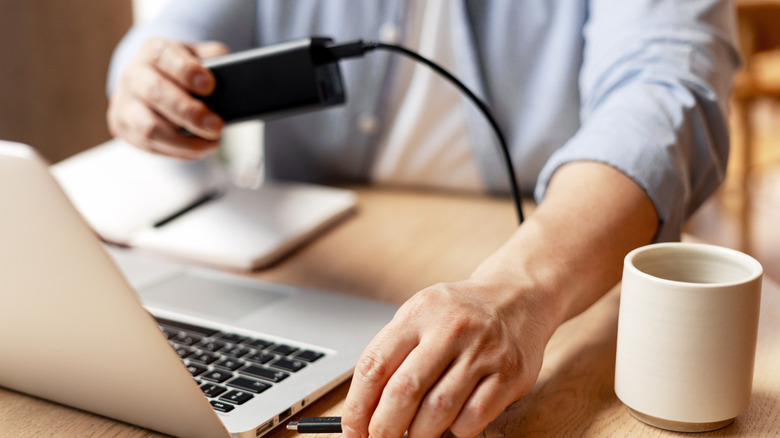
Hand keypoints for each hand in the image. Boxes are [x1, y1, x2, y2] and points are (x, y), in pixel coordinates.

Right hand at [107, 38, 228, 159]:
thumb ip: (215, 59)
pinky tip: (199, 149)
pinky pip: (150, 146)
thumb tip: (231, 71)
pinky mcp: (123, 127)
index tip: (209, 86)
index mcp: (153, 51)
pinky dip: (179, 152)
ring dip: (184, 142)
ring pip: (149, 128)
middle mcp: (134, 75)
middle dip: (189, 113)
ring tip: (211, 144)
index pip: (163, 55)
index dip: (186, 71)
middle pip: (156, 93)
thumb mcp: (199, 57)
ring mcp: (125, 103)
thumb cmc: (182, 71)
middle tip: (216, 127)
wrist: (152, 83)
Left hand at [341, 278, 557, 437]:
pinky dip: (455, 431)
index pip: (375, 365)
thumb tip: (366, 409)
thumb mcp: (421, 314)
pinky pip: (473, 417)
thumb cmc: (461, 312)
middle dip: (384, 428)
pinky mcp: (510, 374)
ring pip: (438, 411)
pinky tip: (450, 426)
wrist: (519, 295)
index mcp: (419, 313)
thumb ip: (394, 353)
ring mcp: (483, 352)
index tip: (352, 430)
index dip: (357, 406)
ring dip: (419, 435)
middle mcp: (450, 329)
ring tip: (413, 437)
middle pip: (404, 391)